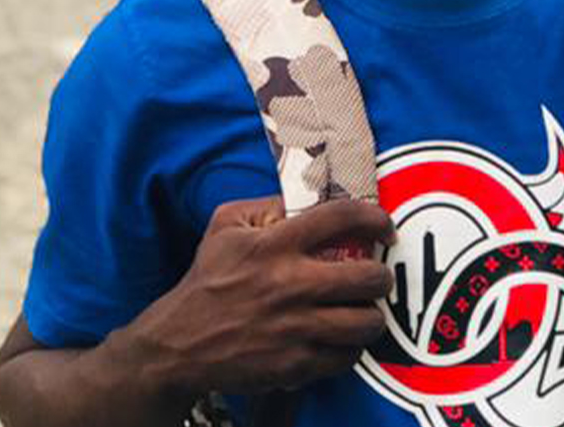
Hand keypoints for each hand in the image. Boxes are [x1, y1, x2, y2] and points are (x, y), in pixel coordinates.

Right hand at [134, 196, 396, 397]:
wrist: (179, 344)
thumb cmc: (206, 280)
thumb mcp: (225, 225)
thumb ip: (266, 206)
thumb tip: (307, 198)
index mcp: (275, 245)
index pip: (341, 217)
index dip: (375, 218)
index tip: (384, 227)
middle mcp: (290, 284)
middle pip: (368, 277)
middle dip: (382, 276)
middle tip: (377, 277)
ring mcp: (295, 328)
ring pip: (365, 323)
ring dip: (371, 315)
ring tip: (363, 311)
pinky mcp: (295, 365)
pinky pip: (345, 357)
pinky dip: (348, 348)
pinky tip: (339, 339)